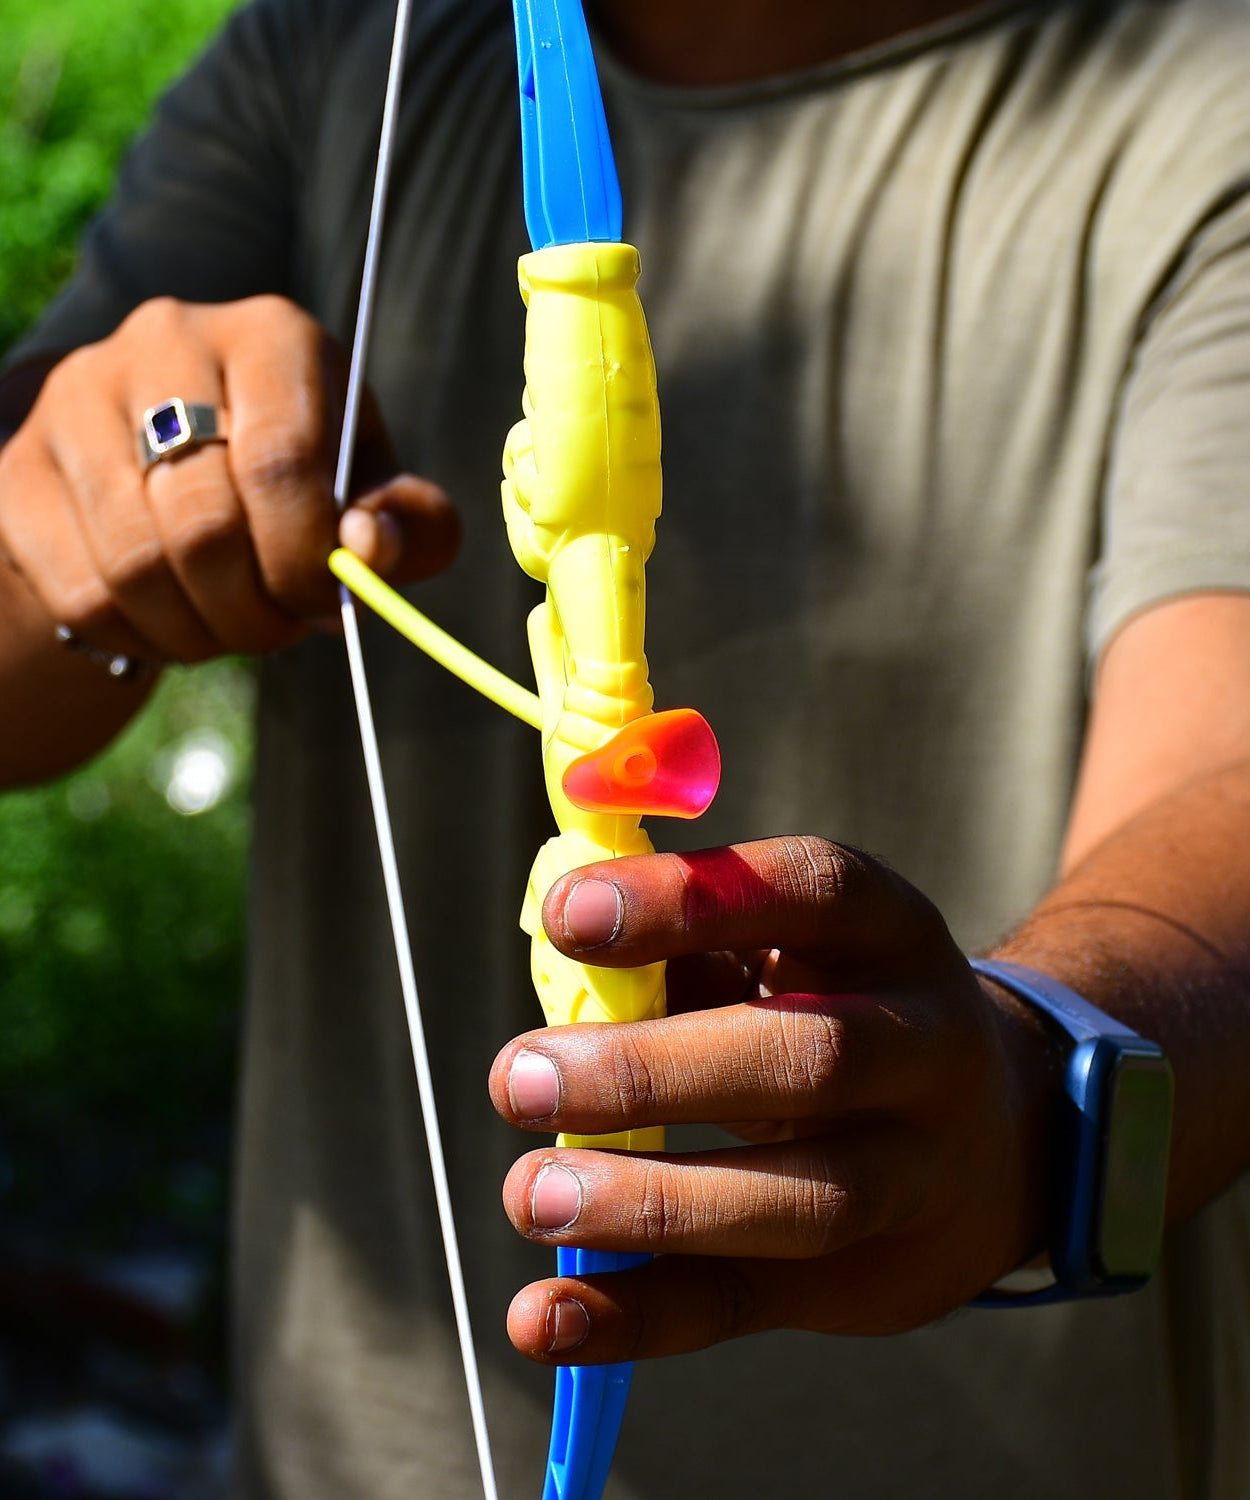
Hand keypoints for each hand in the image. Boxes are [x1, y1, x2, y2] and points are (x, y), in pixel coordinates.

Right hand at [0, 295, 458, 666]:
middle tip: (280, 630)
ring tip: (232, 629)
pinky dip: (140, 637)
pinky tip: (171, 625)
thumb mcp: (371, 491)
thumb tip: (370, 548)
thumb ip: (409, 522)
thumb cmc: (297, 480)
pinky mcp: (19, 468)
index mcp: (270, 336)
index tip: (324, 604)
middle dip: (257, 609)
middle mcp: (165, 343)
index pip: (283, 465)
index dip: (306, 561)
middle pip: (206, 524)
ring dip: (200, 631)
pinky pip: (83, 592)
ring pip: (137, 567)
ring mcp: (77, 399)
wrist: (161, 458)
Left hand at [490, 836, 1058, 1362]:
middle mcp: (925, 1048)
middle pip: (810, 1058)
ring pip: (802, 1200)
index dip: (691, 900)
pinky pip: (753, 1303)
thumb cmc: (836, 1009)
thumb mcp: (794, 952)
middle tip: (518, 1077)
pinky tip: (543, 1317)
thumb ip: (687, 946)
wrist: (999, 1136)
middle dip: (652, 1071)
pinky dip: (640, 1316)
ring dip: (653, 1202)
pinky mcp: (870, 1281)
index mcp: (891, 933)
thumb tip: (556, 936)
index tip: (568, 914)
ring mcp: (915, 1175)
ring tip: (528, 1195)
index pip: (810, 892)